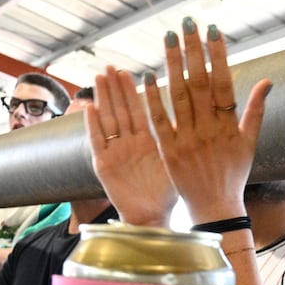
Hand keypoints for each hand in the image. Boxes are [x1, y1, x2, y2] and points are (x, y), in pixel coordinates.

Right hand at [86, 68, 178, 227]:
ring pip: (107, 121)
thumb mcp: (174, 160)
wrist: (154, 218)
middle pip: (120, 110)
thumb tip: (195, 115)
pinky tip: (89, 108)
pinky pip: (97, 143)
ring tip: (99, 78)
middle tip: (110, 67)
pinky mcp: (104, 167)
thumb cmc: (167, 193)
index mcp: (147, 141)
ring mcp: (115, 154)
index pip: (138, 110)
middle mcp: (129, 144)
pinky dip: (93, 126)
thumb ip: (178, 138)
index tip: (129, 71)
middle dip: (114, 88)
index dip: (132, 91)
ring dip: (103, 99)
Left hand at [141, 19, 272, 224]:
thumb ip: (256, 110)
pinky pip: (160, 120)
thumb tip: (268, 81)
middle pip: (199, 82)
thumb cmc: (233, 175)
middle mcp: (209, 129)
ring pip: (179, 95)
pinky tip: (148, 75)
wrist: (215, 208)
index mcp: (229, 125)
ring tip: (168, 38)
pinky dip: (154, 98)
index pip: (223, 82)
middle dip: (193, 51)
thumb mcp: (250, 143)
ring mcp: (188, 139)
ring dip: (173, 64)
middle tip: (187, 24)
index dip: (218, 55)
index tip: (212, 30)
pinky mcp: (169, 150)